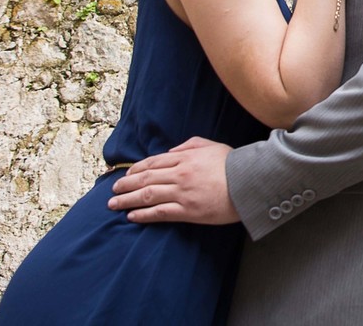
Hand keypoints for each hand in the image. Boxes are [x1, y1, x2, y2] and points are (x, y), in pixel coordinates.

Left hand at [107, 137, 239, 224]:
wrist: (250, 183)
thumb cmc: (234, 164)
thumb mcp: (212, 146)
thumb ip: (189, 145)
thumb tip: (171, 151)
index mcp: (185, 158)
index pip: (153, 163)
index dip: (136, 170)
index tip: (125, 176)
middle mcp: (180, 174)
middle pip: (146, 179)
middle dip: (126, 185)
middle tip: (113, 191)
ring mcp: (182, 193)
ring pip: (148, 195)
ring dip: (128, 200)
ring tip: (114, 204)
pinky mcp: (188, 211)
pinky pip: (160, 213)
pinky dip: (144, 214)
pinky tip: (132, 216)